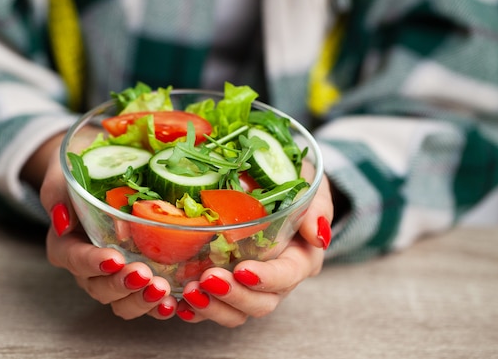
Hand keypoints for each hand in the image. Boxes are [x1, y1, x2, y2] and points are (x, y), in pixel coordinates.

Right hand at [23, 130, 177, 319]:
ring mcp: (115, 275)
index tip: (114, 257)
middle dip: (122, 285)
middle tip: (144, 274)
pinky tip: (176, 304)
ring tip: (162, 291)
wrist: (111, 167)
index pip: (73, 259)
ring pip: (122, 301)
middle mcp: (89, 265)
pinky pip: (147, 300)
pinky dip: (160, 305)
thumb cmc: (85, 166)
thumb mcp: (66, 168)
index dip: (92, 263)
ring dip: (141, 301)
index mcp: (67, 241)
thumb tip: (62, 221)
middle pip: (99, 287)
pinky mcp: (141, 278)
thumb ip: (56, 191)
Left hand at [176, 163, 332, 326]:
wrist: (274, 184)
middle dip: (233, 296)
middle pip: (260, 302)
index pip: (287, 276)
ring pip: (236, 312)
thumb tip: (318, 235)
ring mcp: (251, 287)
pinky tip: (180, 304)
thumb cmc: (295, 186)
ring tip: (189, 292)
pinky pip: (214, 307)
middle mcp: (277, 280)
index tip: (242, 270)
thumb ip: (317, 208)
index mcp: (300, 258)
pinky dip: (197, 309)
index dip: (266, 278)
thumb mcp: (310, 187)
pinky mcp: (228, 286)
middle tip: (207, 280)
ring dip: (212, 307)